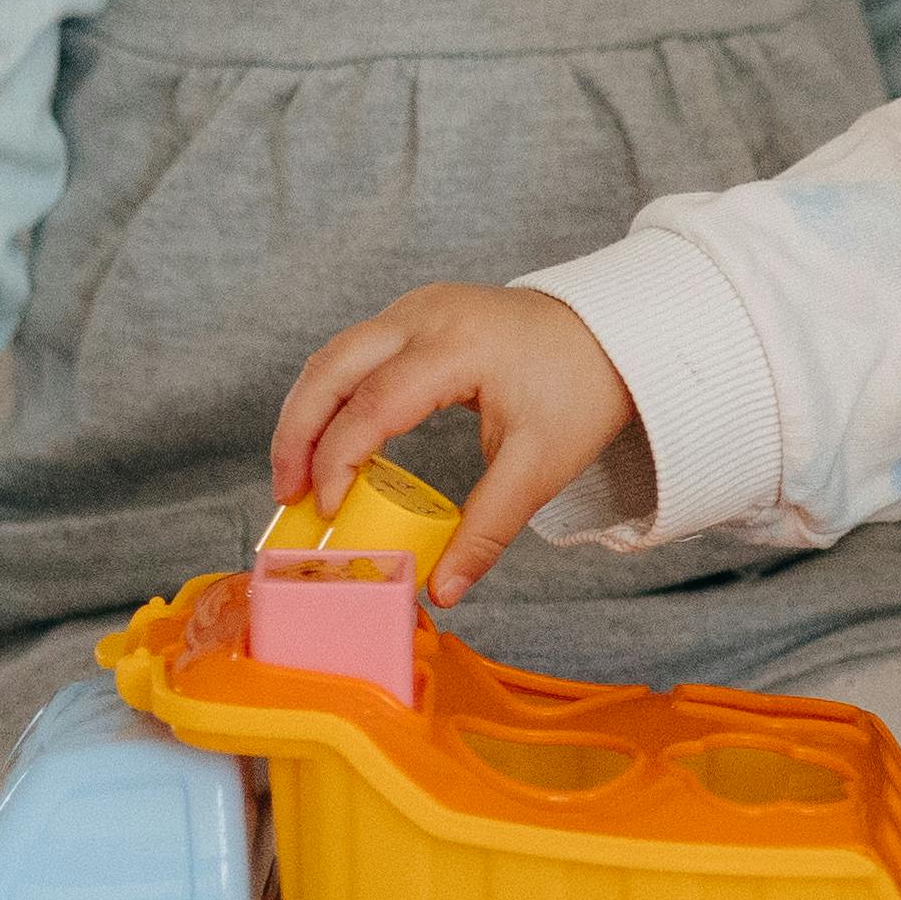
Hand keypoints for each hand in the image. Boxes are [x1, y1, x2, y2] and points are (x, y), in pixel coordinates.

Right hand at [270, 283, 637, 602]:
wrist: (614, 333)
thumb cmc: (580, 391)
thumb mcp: (540, 466)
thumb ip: (487, 529)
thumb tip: (443, 593)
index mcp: (457, 346)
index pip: (372, 404)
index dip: (338, 461)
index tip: (329, 513)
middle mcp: (426, 314)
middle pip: (331, 367)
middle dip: (296, 433)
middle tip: (286, 496)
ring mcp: (417, 306)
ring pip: (333, 354)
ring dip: (307, 413)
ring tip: (299, 478)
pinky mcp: (417, 313)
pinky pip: (354, 351)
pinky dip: (332, 396)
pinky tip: (331, 444)